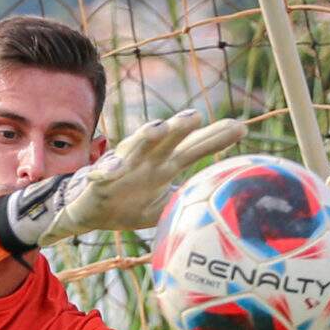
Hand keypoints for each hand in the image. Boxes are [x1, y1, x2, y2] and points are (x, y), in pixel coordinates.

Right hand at [0, 110, 244, 250]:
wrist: (88, 213)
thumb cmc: (127, 204)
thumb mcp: (162, 207)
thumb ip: (185, 203)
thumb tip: (218, 211)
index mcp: (163, 166)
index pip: (193, 148)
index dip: (215, 138)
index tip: (241, 127)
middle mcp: (146, 161)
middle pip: (168, 141)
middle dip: (182, 128)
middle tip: (197, 116)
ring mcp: (122, 168)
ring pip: (134, 148)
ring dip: (145, 137)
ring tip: (158, 129)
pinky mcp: (98, 181)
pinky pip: (101, 174)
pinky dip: (107, 170)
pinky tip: (114, 169)